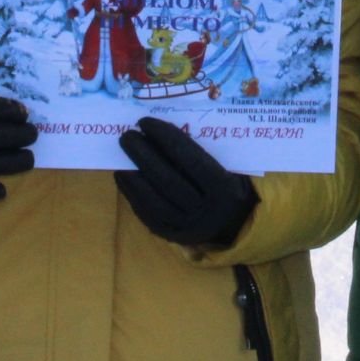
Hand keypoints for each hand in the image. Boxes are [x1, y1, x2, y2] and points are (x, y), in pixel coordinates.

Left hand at [116, 116, 257, 247]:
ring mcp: (188, 227)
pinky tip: (125, 179)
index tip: (146, 123)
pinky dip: (134, 196)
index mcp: (223, 188)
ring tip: (120, 158)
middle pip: (167, 180)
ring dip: (133, 177)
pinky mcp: (174, 237)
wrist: (239, 225)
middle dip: (143, 155)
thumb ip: (201, 152)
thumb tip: (161, 133)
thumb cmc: (230, 184)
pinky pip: (149, 216)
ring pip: (154, 201)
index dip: (166, 138)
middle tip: (127, 136)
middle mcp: (206, 211)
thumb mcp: (227, 167)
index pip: (190, 159)